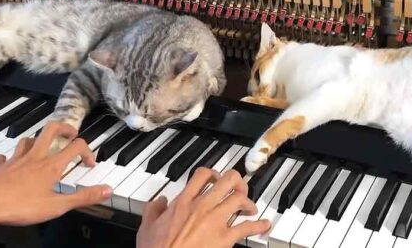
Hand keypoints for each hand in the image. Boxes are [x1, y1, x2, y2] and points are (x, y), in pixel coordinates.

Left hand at [0, 122, 111, 225]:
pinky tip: (11, 163)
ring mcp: (16, 159)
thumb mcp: (57, 206)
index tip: (88, 163)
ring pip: (28, 139)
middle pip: (51, 129)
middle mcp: (34, 157)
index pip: (76, 146)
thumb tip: (106, 190)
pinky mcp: (0, 167)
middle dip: (64, 128)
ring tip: (43, 147)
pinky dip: (10, 157)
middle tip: (71, 134)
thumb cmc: (19, 206)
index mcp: (51, 166)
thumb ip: (83, 197)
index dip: (87, 151)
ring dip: (38, 141)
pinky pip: (5, 156)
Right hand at [136, 168, 270, 247]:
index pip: (202, 175)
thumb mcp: (146, 227)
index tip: (216, 178)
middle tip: (238, 189)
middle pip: (227, 180)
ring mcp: (215, 221)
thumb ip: (152, 210)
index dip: (213, 173)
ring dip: (247, 201)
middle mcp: (201, 206)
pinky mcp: (224, 238)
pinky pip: (246, 227)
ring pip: (239, 199)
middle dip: (236, 182)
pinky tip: (264, 225)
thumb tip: (159, 201)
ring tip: (248, 208)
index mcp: (183, 202)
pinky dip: (259, 225)